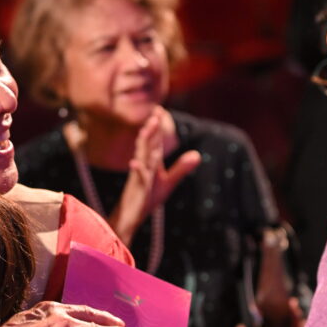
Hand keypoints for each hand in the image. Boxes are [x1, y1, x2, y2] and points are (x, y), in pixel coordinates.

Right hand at [108, 107, 199, 246]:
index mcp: (151, 164)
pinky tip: (134, 163)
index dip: (157, 127)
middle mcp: (143, 167)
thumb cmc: (145, 198)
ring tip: (147, 129)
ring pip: (142, 158)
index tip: (159, 109)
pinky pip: (136, 180)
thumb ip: (181, 168)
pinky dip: (136, 171)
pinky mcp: (136, 191)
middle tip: (155, 112)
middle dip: (151, 129)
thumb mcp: (167, 183)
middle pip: (148, 145)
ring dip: (144, 143)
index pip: (155, 142)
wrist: (130, 218)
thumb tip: (197, 154)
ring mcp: (138, 178)